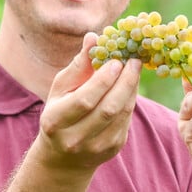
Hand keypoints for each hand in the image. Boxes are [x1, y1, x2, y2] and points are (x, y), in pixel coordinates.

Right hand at [36, 34, 142, 170]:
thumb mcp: (61, 88)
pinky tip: (131, 85)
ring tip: (135, 69)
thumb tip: (93, 37)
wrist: (63, 155)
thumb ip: (78, 65)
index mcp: (56, 121)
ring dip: (131, 89)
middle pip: (108, 109)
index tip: (117, 61)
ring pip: (122, 114)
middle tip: (134, 61)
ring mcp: (96, 147)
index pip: (85, 100)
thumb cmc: (60, 111)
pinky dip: (131, 100)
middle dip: (125, 82)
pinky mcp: (113, 148)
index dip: (104, 80)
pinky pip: (127, 120)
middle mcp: (75, 138)